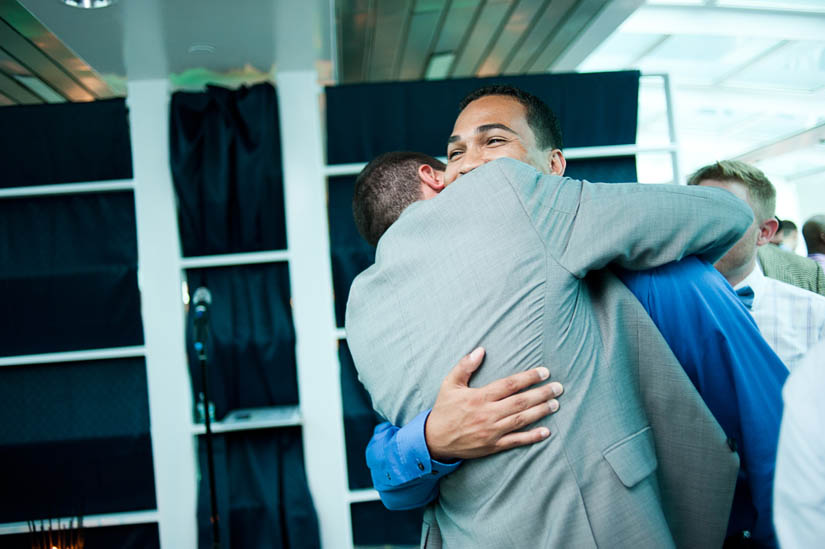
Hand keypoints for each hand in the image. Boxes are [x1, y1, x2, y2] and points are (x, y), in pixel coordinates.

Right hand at [425, 347, 563, 461]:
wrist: (434, 439)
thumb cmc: (444, 409)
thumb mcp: (449, 384)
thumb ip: (465, 366)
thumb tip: (480, 350)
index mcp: (479, 397)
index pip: (510, 384)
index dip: (529, 377)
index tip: (544, 372)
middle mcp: (488, 414)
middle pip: (520, 402)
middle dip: (541, 393)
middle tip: (558, 388)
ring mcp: (491, 431)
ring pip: (521, 420)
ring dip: (540, 412)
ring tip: (555, 404)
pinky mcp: (493, 446)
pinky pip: (516, 441)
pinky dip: (532, 437)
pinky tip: (546, 432)